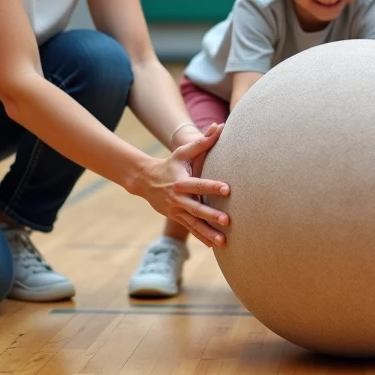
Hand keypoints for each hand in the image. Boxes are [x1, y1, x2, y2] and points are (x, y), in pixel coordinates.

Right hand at [134, 123, 230, 246]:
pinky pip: (191, 230)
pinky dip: (201, 238)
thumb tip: (220, 127)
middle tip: (227, 221)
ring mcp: (177, 210)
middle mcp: (179, 199)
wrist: (147, 180)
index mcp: (181, 182)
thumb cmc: (171, 163)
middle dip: (211, 216)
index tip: (228, 189)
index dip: (213, 187)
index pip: (199, 185)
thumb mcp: (184, 152)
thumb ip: (203, 142)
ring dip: (208, 233)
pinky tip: (214, 247)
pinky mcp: (177, 218)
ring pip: (194, 224)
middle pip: (197, 208)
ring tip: (224, 242)